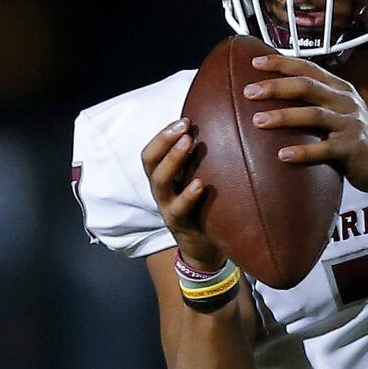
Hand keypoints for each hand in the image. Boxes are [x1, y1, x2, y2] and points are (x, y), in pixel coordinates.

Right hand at [141, 120, 223, 272]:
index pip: (152, 152)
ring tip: (188, 142)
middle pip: (151, 162)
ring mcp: (168, 208)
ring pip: (161, 182)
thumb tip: (216, 128)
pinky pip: (179, 209)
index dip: (163, 134)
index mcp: (163, 179)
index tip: (184, 120)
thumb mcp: (196, 182)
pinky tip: (200, 184)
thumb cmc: (202, 210)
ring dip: (174, 159)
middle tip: (185, 126)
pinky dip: (188, 195)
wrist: (203, 249)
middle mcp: (161, 192)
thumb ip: (197, 163)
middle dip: (165, 140)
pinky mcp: (180, 225)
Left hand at [243, 53, 367, 195]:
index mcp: (338, 88)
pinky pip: (324, 149)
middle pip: (306, 86)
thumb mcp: (338, 111)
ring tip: (258, 121)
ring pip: (313, 114)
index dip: (281, 63)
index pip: (307, 67)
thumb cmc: (353, 137)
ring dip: (284, 117)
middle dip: (276, 87)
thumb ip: (314, 101)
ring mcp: (350, 123)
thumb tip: (275, 96)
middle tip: (249, 92)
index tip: (254, 63)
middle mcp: (344, 100)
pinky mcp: (352, 147)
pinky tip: (282, 155)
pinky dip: (303, 152)